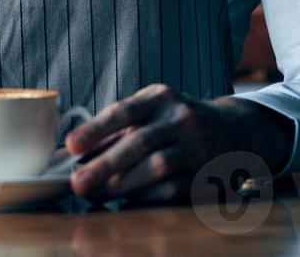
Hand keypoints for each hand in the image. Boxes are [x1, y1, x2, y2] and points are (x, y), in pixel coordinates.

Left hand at [64, 84, 293, 202]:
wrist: (233, 132)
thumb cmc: (174, 123)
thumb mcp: (149, 113)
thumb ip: (111, 131)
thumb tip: (66, 154)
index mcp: (160, 97)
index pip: (124, 111)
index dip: (95, 129)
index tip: (70, 146)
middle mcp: (181, 118)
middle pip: (139, 142)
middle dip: (104, 165)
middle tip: (77, 183)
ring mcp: (197, 146)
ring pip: (157, 167)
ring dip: (122, 185)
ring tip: (95, 195)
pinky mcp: (206, 173)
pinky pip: (172, 189)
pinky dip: (145, 197)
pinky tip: (127, 201)